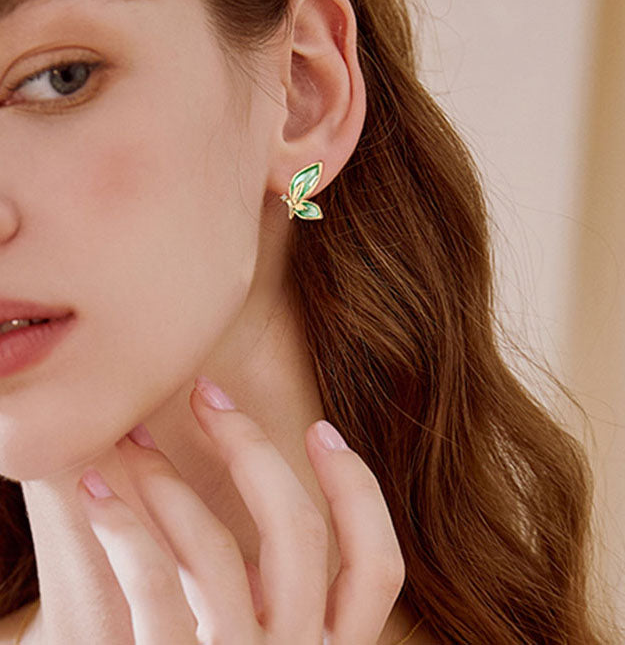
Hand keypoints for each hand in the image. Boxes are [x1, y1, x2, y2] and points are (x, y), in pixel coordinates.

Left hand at [77, 378, 406, 643]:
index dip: (357, 490)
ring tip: (134, 441)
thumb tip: (261, 480)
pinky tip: (95, 488)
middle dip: (252, 447)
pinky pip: (152, 583)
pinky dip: (123, 523)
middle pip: (299, 533)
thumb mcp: (261, 640)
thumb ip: (273, 590)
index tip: (319, 428)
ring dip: (170, 479)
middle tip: (209, 394)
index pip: (379, 568)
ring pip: (218, 551)